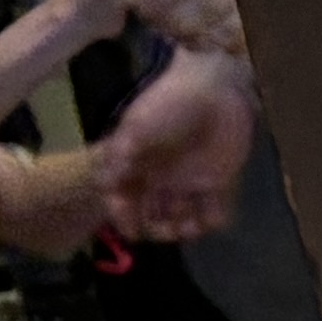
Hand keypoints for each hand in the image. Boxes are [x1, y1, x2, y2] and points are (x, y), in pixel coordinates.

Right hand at [93, 43, 253, 239]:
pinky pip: (213, 212)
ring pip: (180, 217)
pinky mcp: (217, 183)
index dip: (123, 215)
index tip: (130, 230)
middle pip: (150, 213)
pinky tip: (206, 219)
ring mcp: (188, 181)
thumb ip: (120, 157)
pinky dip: (209, 221)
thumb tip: (105, 185)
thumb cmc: (168, 105)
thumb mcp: (137, 127)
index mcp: (135, 162)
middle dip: (154, 227)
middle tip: (162, 230)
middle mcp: (159, 176)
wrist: (214, 91)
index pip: (122, 196)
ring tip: (185, 226)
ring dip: (181, 229)